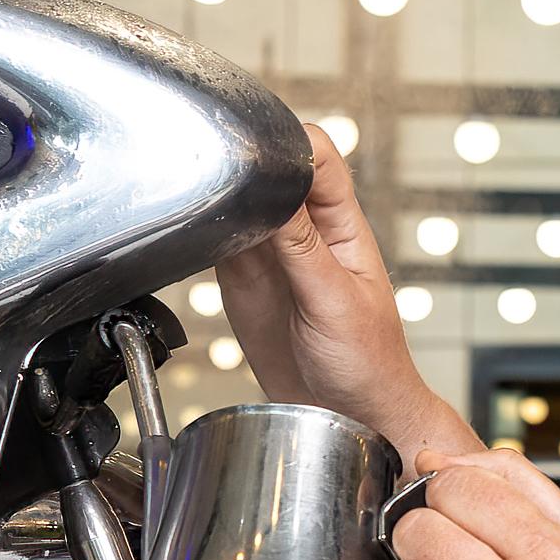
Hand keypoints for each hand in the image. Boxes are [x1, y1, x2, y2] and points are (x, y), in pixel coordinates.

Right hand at [212, 127, 477, 465]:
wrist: (352, 418)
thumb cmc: (370, 364)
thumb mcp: (336, 302)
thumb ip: (304, 248)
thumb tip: (278, 190)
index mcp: (343, 228)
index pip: (320, 158)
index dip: (289, 142)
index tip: (257, 148)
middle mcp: (307, 234)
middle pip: (273, 173)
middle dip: (246, 164)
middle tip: (216, 171)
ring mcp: (274, 256)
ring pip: (241, 205)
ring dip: (220, 198)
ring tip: (198, 201)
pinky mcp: (246, 282)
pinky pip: (219, 244)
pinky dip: (202, 235)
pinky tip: (190, 235)